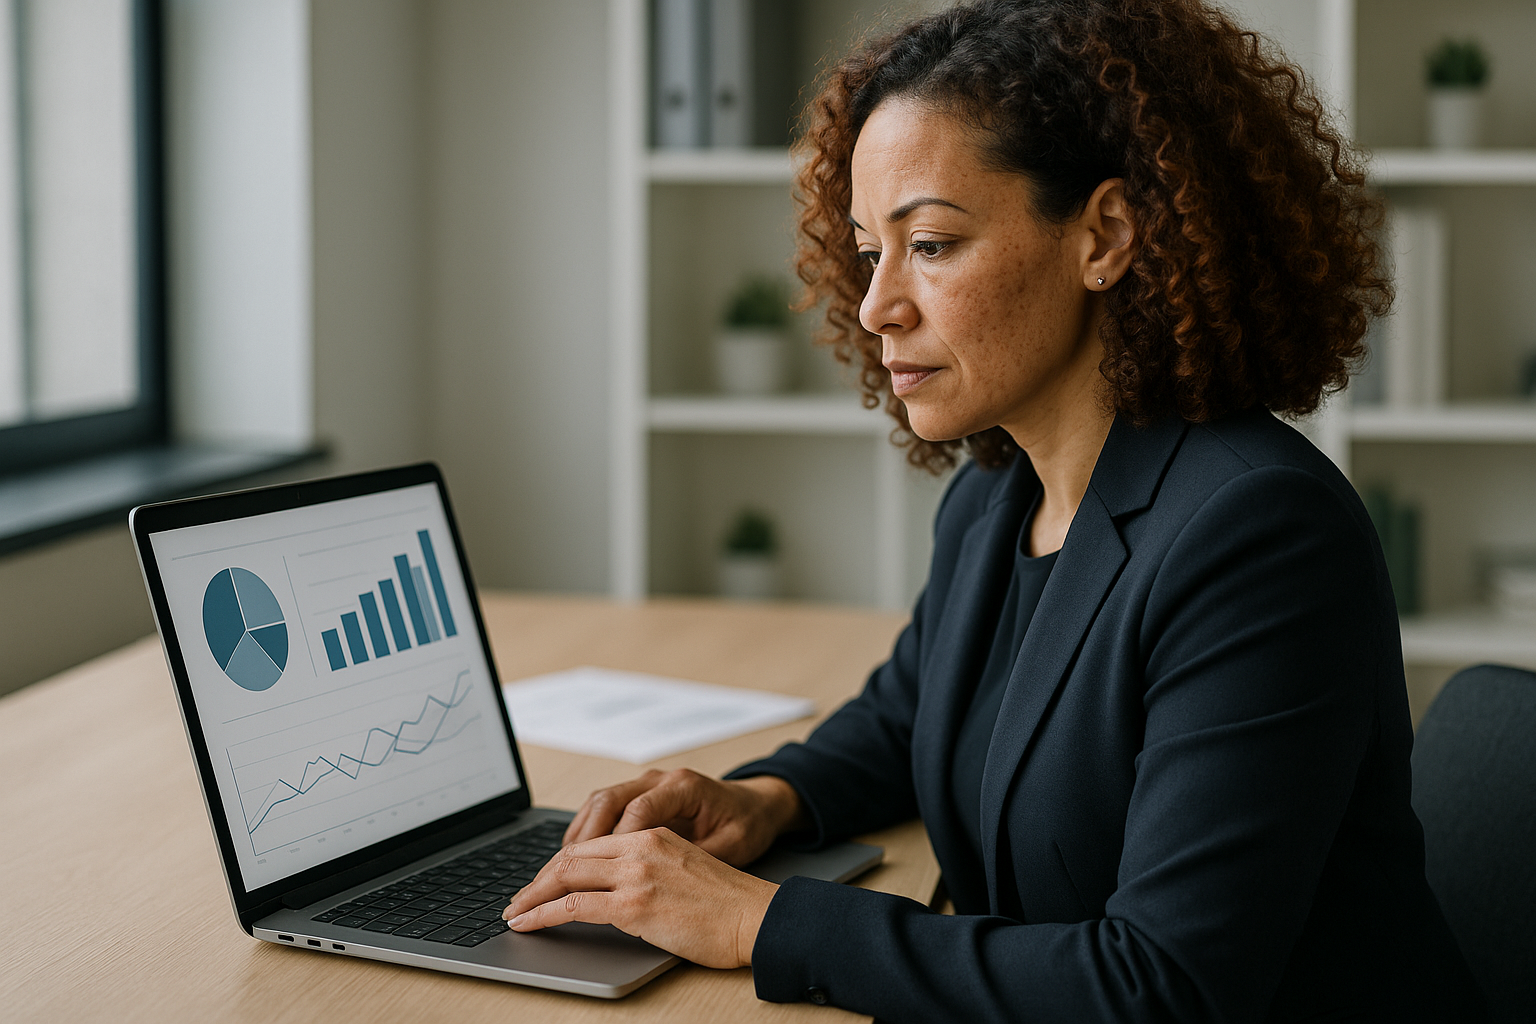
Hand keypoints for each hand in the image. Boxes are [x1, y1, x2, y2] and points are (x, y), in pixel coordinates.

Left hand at [503, 827, 777, 968]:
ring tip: (515, 914)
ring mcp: (637, 874)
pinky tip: (529, 923)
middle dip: (537, 880)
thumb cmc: (729, 903)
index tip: (541, 883)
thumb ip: (648, 870)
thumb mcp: (683, 869)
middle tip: (517, 900)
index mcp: (653, 834)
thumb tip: (615, 892)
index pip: (590, 843)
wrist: (758, 917)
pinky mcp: (635, 905)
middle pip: (571, 856)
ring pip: (566, 876)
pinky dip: (543, 914)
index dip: (557, 865)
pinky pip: (574, 905)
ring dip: (532, 896)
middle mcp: (641, 846)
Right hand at [564, 769, 805, 866]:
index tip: (595, 878)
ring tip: (552, 875)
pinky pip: (602, 808)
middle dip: (576, 846)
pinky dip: (585, 832)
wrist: (759, 805)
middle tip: (550, 883)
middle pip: (605, 804)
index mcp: (683, 787)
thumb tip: (657, 886)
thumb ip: (693, 858)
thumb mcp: (731, 846)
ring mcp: (648, 784)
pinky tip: (571, 859)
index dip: (612, 844)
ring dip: (575, 839)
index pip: (637, 811)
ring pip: (597, 804)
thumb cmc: (747, 826)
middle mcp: (660, 780)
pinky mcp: (641, 795)